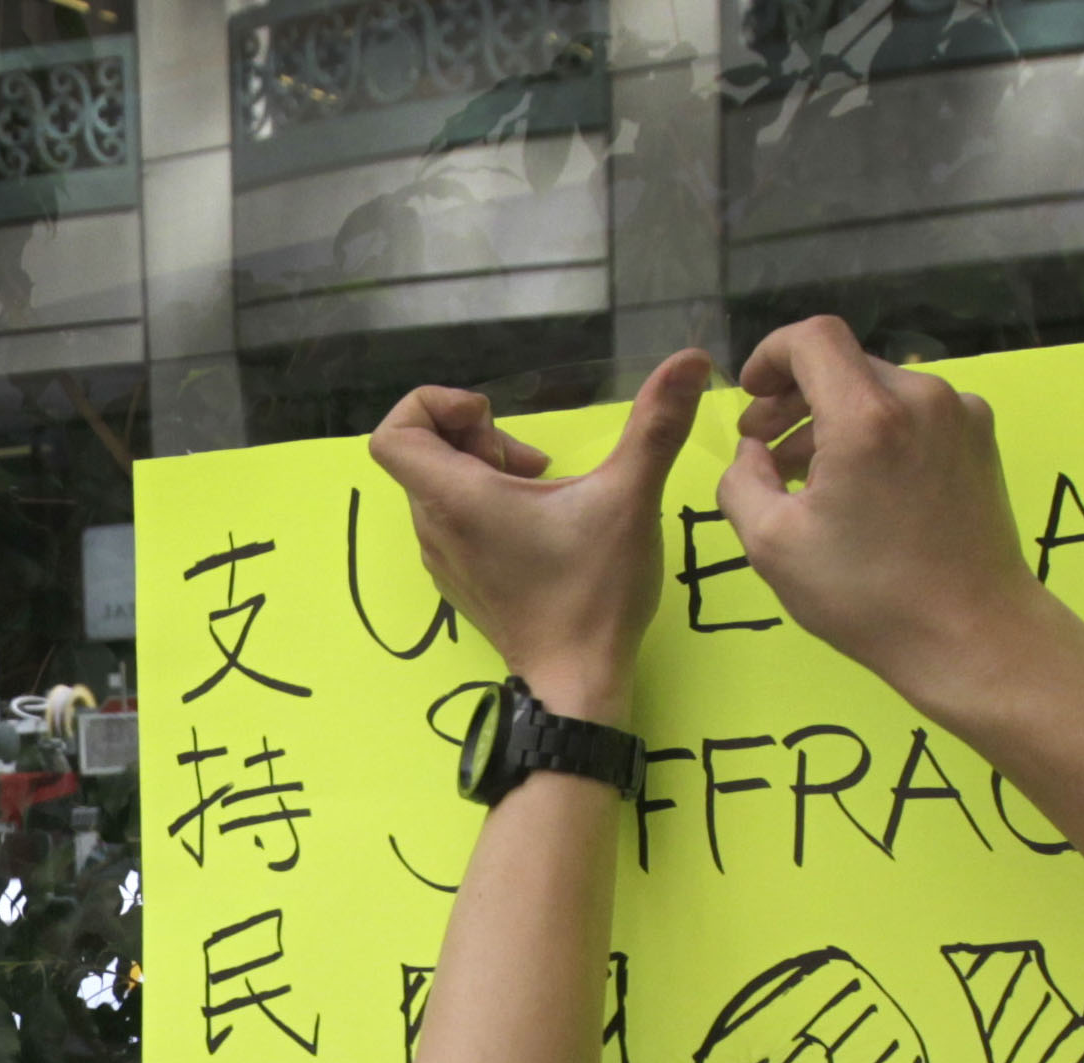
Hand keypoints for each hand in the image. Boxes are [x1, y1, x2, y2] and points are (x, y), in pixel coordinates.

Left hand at [366, 350, 711, 718]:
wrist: (577, 682)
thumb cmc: (593, 593)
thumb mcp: (629, 498)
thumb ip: (656, 425)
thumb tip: (690, 359)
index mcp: (455, 500)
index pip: (393, 433)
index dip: (432, 406)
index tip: (490, 416)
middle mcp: (434, 527)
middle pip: (422, 453)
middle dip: (476, 436)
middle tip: (531, 463)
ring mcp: (442, 558)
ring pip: (439, 486)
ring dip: (484, 470)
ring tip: (543, 490)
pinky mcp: (459, 579)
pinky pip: (452, 521)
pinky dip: (484, 505)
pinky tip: (539, 524)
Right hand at [715, 315, 1061, 701]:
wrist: (972, 634)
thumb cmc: (868, 597)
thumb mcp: (772, 545)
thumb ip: (742, 480)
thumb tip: (752, 451)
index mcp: (868, 417)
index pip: (813, 338)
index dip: (771, 355)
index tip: (751, 395)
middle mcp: (922, 398)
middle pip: (845, 365)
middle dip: (795, 398)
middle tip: (762, 446)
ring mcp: (960, 416)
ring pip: (878, 392)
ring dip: (833, 420)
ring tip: (805, 477)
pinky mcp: (980, 440)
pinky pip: (913, 416)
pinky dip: (875, 435)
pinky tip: (859, 488)